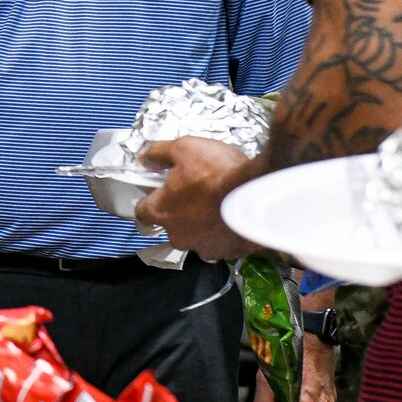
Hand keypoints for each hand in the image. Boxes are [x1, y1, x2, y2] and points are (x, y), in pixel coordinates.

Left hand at [134, 137, 262, 260]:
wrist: (259, 193)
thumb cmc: (217, 171)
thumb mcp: (183, 148)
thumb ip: (158, 153)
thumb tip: (144, 158)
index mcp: (162, 212)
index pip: (142, 212)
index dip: (150, 199)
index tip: (160, 190)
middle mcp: (179, 236)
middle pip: (172, 224)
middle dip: (181, 210)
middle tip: (197, 191)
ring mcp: (205, 248)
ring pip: (198, 235)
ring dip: (204, 222)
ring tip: (220, 203)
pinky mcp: (229, 253)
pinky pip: (222, 241)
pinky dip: (225, 230)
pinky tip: (235, 214)